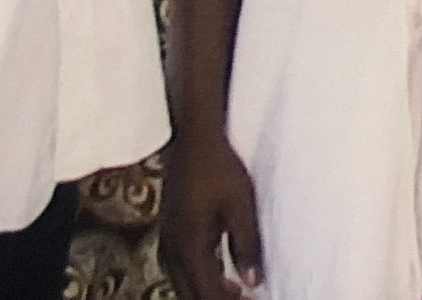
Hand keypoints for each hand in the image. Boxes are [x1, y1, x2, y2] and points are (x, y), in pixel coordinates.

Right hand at [163, 124, 265, 299]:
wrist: (194, 138)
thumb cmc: (219, 167)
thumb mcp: (240, 205)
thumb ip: (247, 245)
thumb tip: (253, 281)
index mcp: (190, 246)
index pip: (208, 293)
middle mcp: (173, 248)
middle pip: (191, 294)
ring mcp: (168, 239)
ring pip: (183, 283)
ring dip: (207, 292)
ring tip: (238, 294)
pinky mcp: (170, 230)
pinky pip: (180, 268)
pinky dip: (199, 278)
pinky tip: (219, 273)